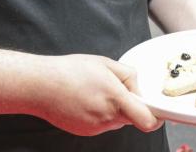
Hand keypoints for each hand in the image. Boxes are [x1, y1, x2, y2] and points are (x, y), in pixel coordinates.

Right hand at [35, 54, 162, 136]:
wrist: (40, 85)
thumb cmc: (69, 71)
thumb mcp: (104, 63)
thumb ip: (128, 75)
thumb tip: (138, 87)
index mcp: (115, 98)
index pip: (148, 121)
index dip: (155, 116)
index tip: (155, 109)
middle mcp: (107, 117)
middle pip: (132, 118)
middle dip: (129, 105)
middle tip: (113, 89)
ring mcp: (96, 127)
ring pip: (115, 121)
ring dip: (112, 109)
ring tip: (92, 92)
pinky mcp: (85, 132)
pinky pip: (101, 124)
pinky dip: (97, 114)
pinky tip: (83, 100)